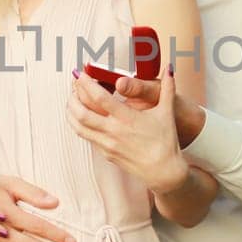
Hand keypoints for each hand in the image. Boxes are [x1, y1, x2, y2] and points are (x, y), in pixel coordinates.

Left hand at [67, 67, 188, 193]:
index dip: (85, 84)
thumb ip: (167, 88)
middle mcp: (113, 132)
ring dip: (71, 112)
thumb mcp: (167, 112)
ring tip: (72, 100)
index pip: (99, 98)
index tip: (80, 75)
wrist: (163, 172)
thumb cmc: (165, 143)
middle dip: (72, 97)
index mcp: (126, 119)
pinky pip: (87, 137)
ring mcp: (107, 144)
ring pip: (79, 127)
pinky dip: (80, 125)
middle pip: (81, 113)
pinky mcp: (105, 153)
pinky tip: (83, 117)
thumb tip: (170, 69)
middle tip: (73, 86)